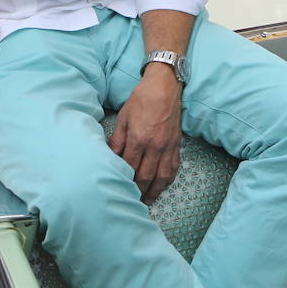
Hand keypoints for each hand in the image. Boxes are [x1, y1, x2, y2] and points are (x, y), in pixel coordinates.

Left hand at [109, 67, 182, 203]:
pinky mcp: (176, 144)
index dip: (123, 179)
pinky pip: (174, 167)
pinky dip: (168, 179)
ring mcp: (168, 146)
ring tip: (147, 200)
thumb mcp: (123, 117)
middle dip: (138, 191)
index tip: (117, 188)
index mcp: (139, 138)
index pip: (129, 166)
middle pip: (146, 176)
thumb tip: (110, 157)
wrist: (165, 86)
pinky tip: (162, 185)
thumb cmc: (142, 98)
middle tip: (131, 201)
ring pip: (162, 176)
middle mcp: (155, 146)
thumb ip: (117, 140)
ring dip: (154, 191)